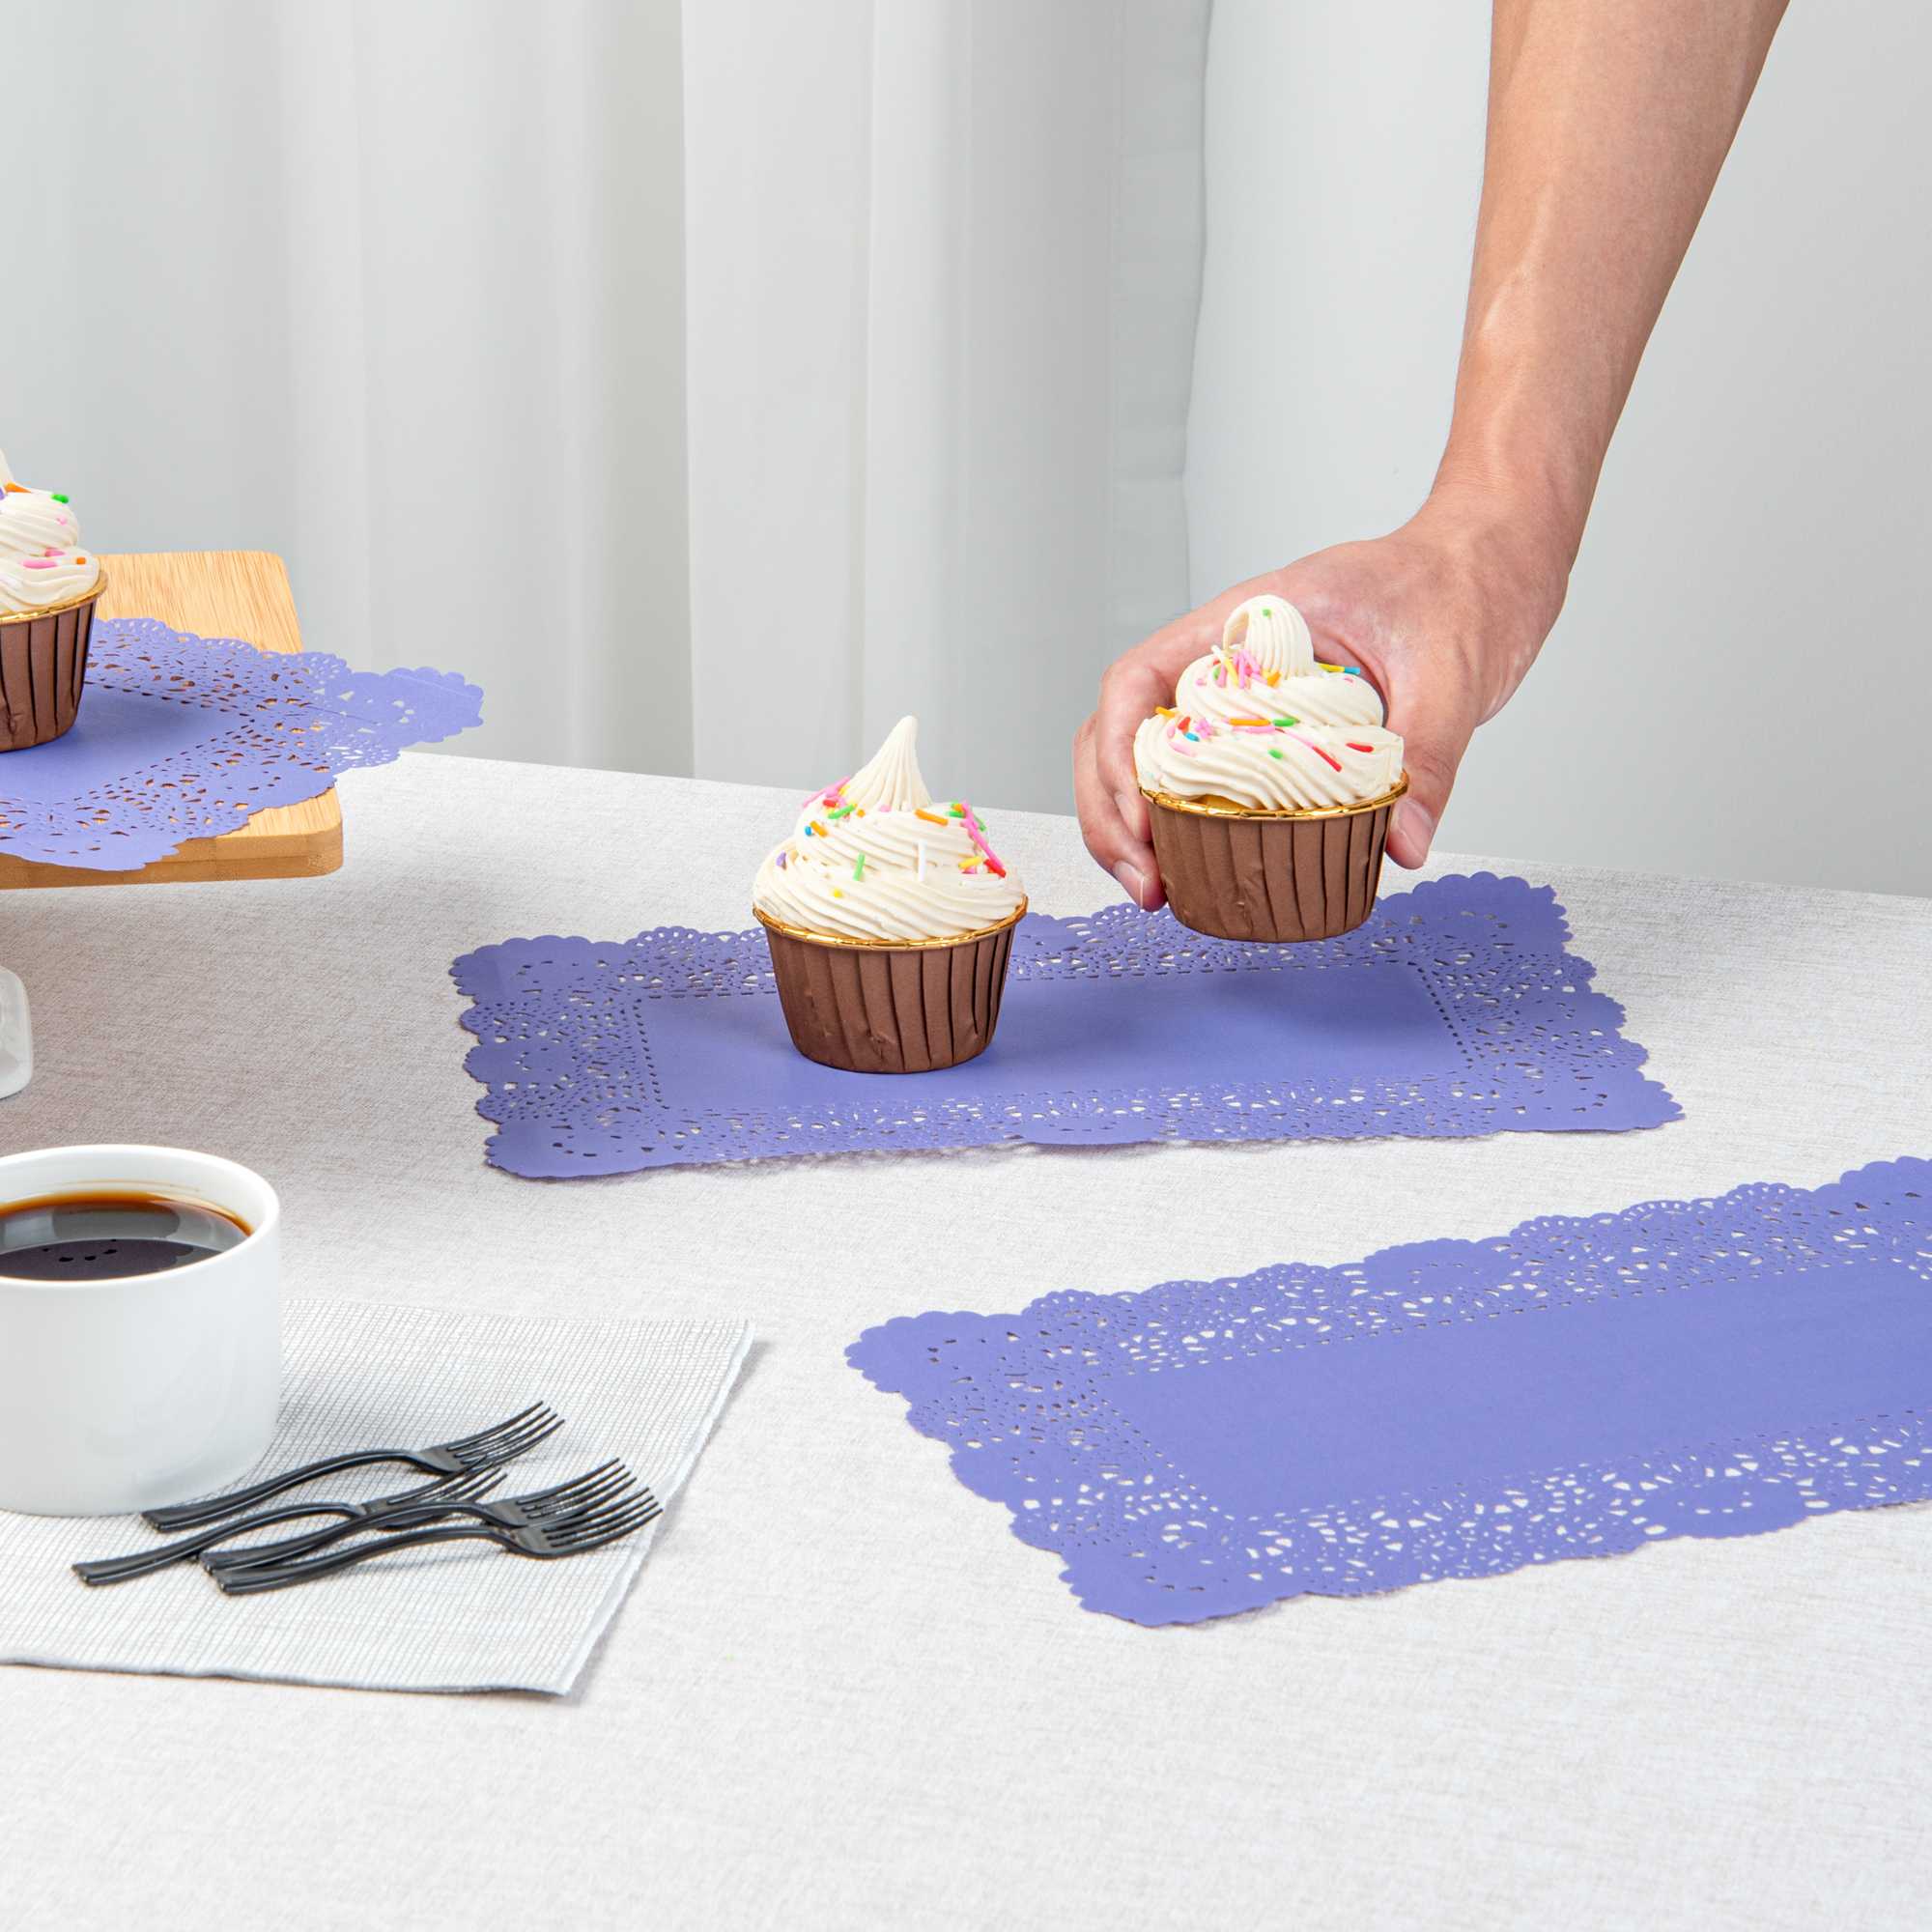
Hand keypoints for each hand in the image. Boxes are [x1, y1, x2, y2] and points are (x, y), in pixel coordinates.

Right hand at [1072, 495, 1569, 907]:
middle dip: (1111, 813)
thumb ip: (1428, 756)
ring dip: (1135, 829)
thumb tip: (1403, 845)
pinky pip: (1207, 781)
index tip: (1139, 818)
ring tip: (1158, 892)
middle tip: (1146, 884)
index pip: (1137, 679)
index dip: (1115, 751)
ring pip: (1149, 762)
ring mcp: (1241, 699)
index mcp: (1245, 624)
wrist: (1487, 572)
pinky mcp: (1270, 735)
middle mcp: (1226, 662)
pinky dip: (1188, 831)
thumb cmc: (1457, 588)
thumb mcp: (1449, 672)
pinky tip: (1201, 875)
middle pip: (1122, 732)